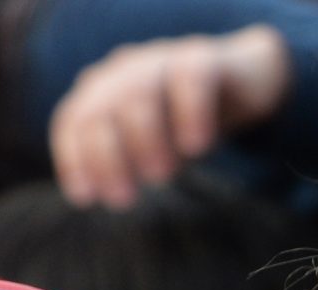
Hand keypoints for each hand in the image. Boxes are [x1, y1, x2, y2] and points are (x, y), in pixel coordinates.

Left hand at [51, 25, 292, 208]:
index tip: (86, 198)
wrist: (244, 80)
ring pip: (139, 92)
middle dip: (105, 156)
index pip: (74, 121)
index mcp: (103, 92)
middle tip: (123, 200)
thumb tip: (104, 202)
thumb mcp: (154, 147)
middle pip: (99, 109)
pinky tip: (197, 146)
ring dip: (143, 136)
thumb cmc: (187, 121)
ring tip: (161, 175)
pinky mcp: (204, 59)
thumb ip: (129, 164)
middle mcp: (124, 72)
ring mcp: (162, 61)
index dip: (74, 158)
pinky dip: (190, 110)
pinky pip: (190, 77)